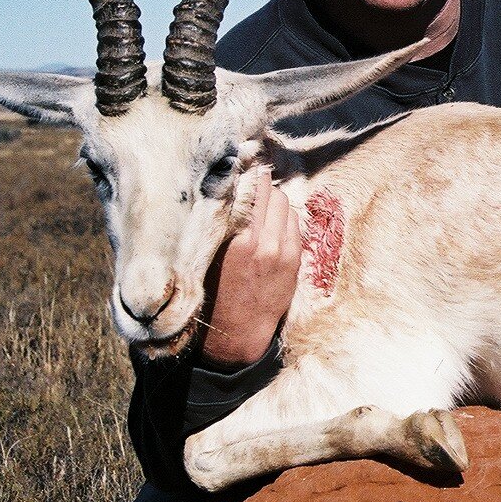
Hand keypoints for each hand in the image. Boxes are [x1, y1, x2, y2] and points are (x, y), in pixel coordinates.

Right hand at [200, 168, 302, 368]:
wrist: (237, 334)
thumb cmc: (212, 294)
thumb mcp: (206, 257)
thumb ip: (218, 226)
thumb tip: (221, 191)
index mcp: (237, 241)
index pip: (248, 191)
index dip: (244, 177)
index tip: (238, 167)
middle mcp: (264, 242)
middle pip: (270, 193)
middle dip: (259, 185)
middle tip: (249, 182)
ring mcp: (283, 251)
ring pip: (284, 205)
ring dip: (272, 200)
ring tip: (258, 203)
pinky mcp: (295, 259)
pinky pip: (294, 222)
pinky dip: (283, 216)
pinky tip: (270, 221)